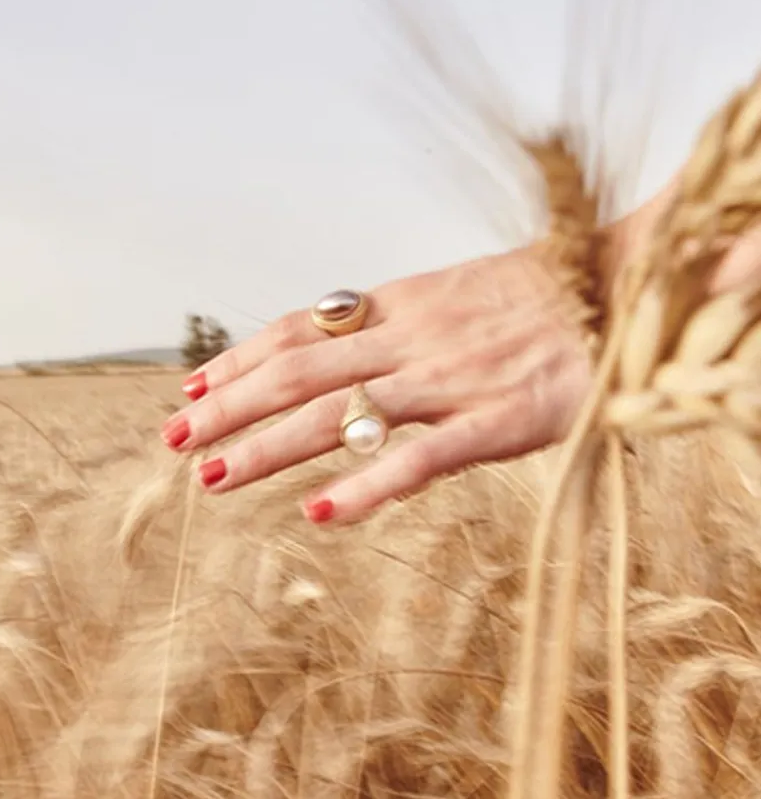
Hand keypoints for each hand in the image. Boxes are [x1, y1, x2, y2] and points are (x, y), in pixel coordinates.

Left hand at [160, 246, 592, 523]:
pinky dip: (368, 485)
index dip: (241, 358)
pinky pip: (422, 457)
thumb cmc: (545, 295)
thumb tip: (349, 346)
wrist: (624, 285)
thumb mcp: (459, 292)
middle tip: (174, 438)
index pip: (300, 331)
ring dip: (268, 446)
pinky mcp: (498, 421)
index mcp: (402, 303)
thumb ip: (402, 320)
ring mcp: (450, 380)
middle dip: (229, 406)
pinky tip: (321, 512)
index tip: (195, 384)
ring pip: (340, 413)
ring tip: (212, 475)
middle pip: (298, 373)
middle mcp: (412, 338)